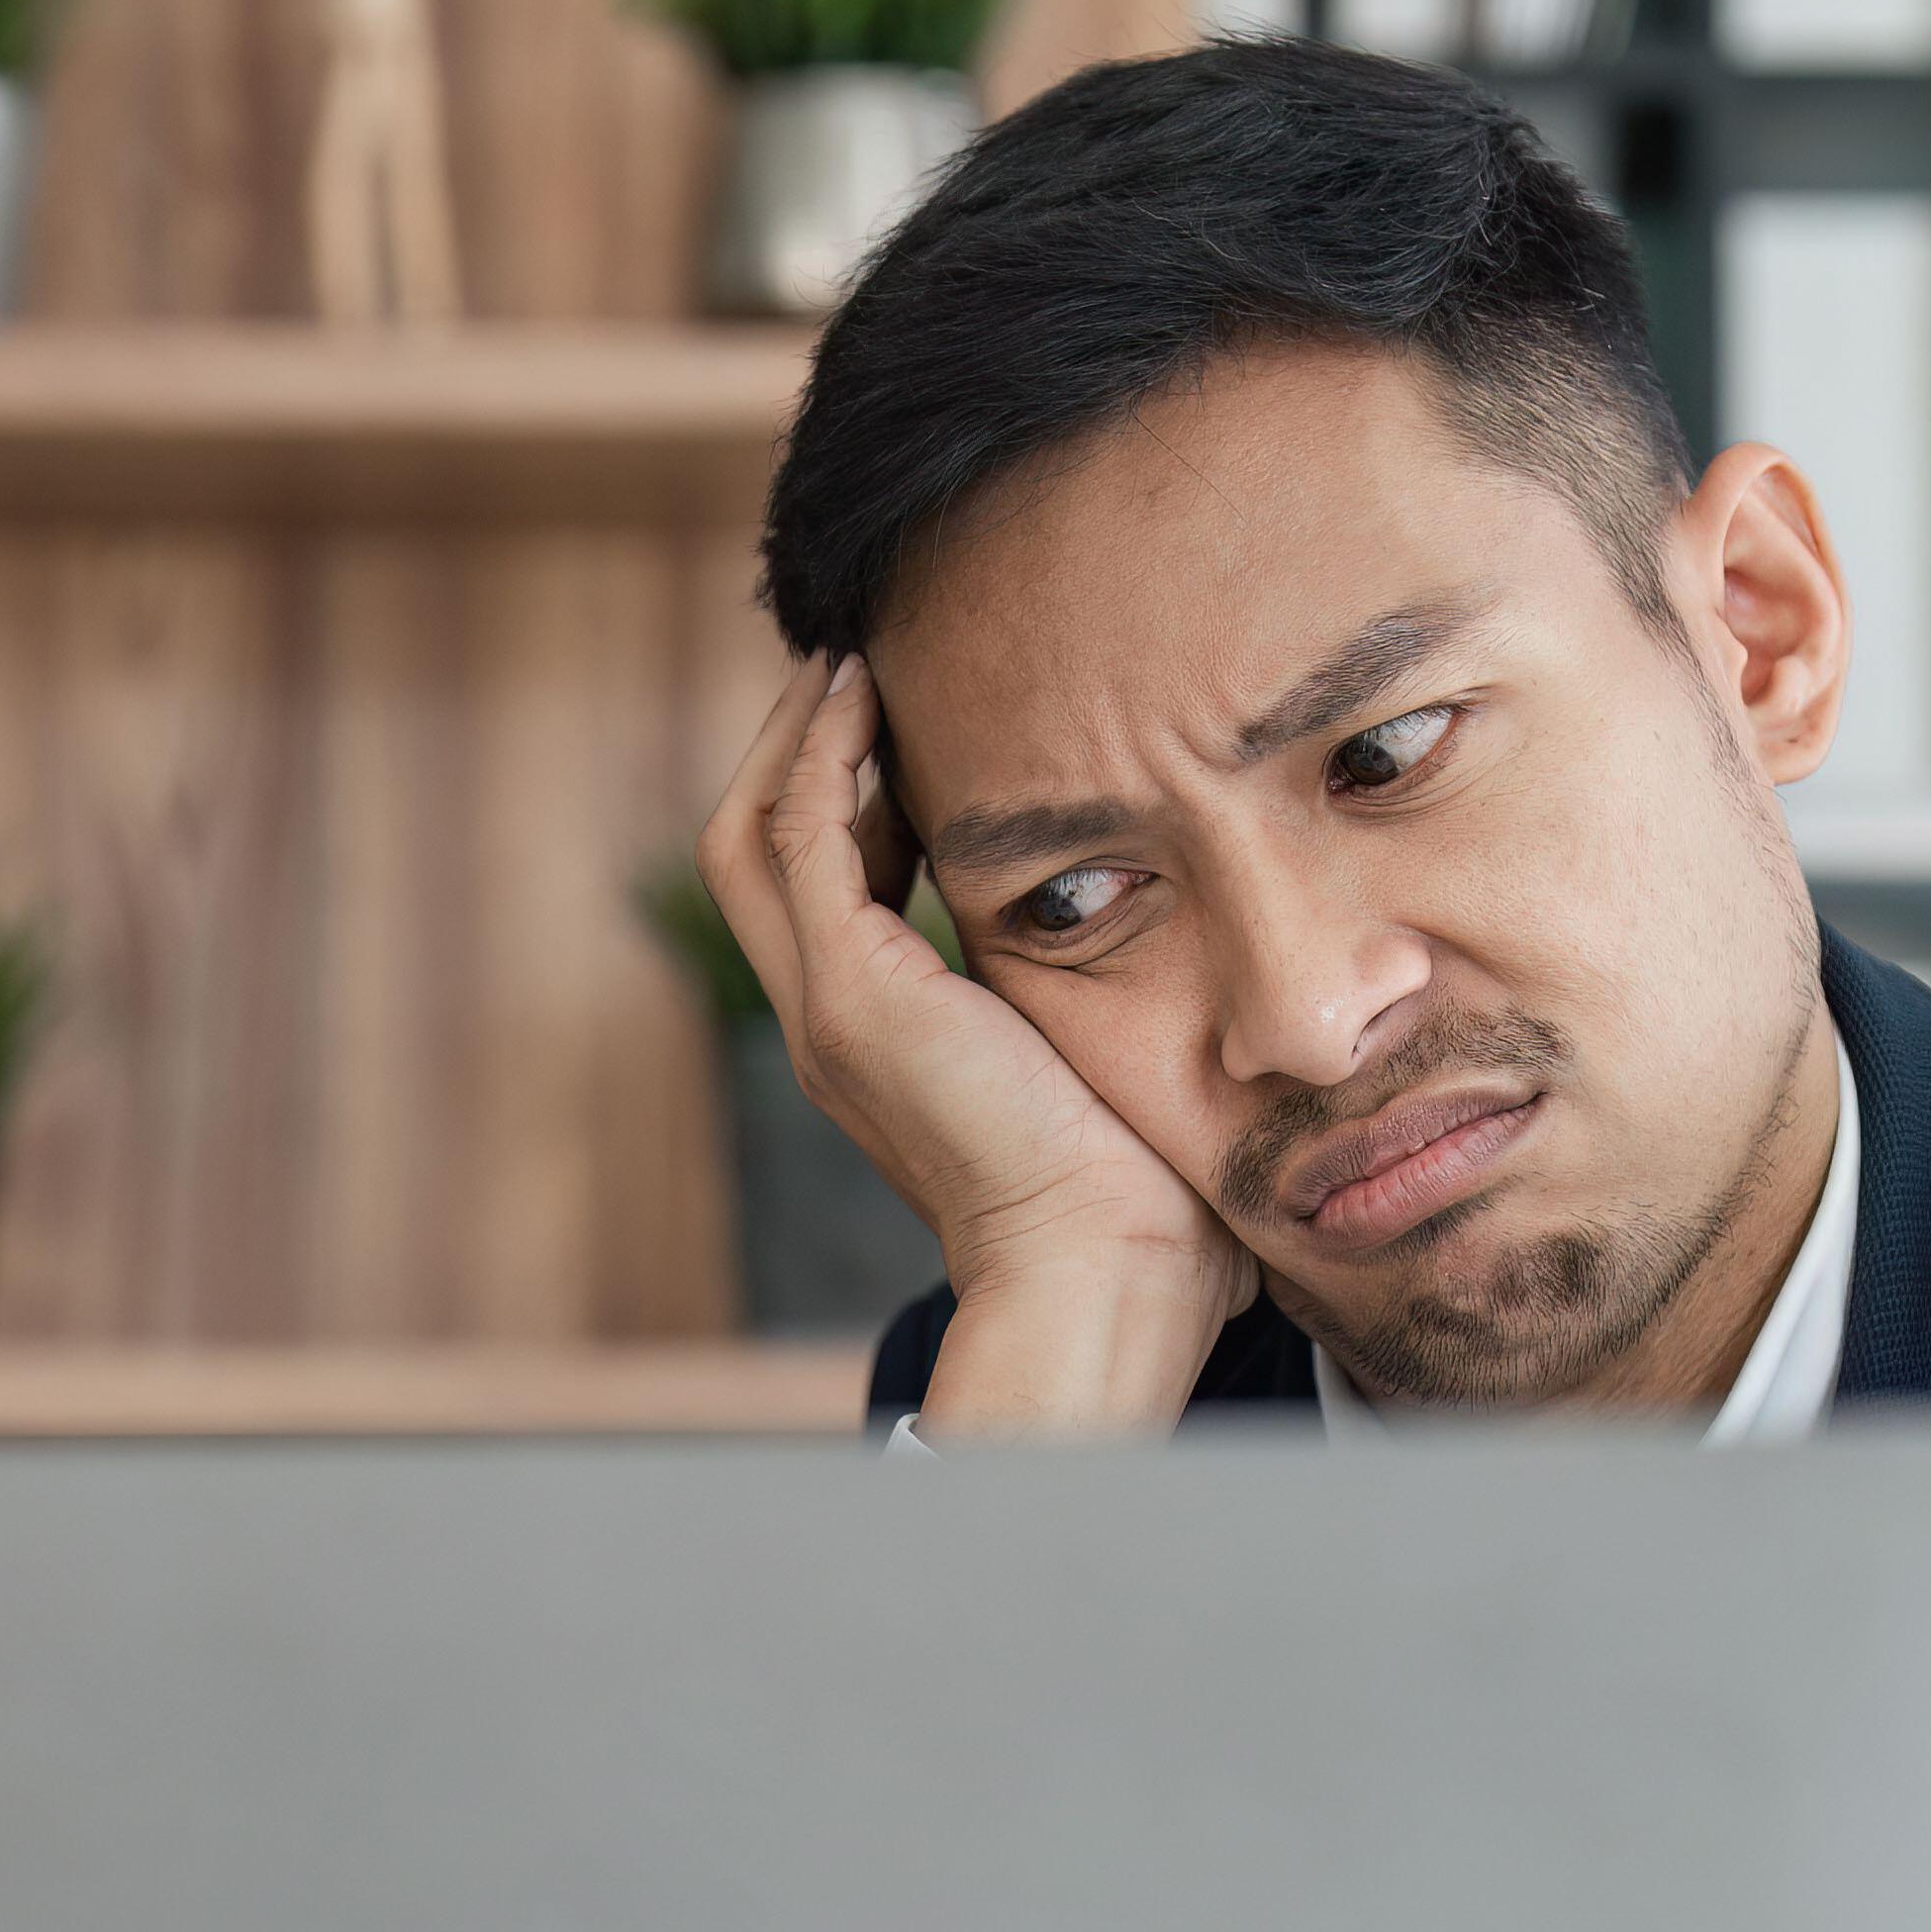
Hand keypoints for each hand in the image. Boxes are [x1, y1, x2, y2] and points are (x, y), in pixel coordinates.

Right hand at [692, 654, 1245, 1429]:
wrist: (1111, 1274)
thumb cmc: (1144, 1196)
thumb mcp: (1103, 1054)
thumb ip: (1096, 986)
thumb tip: (1178, 919)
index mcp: (880, 1039)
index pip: (821, 884)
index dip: (845, 788)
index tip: (904, 713)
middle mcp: (832, 1023)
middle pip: (753, 850)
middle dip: (796, 745)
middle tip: (857, 659)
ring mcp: (831, 1012)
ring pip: (752, 835)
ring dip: (796, 737)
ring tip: (853, 657)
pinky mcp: (854, 1000)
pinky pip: (800, 842)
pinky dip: (820, 759)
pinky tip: (865, 693)